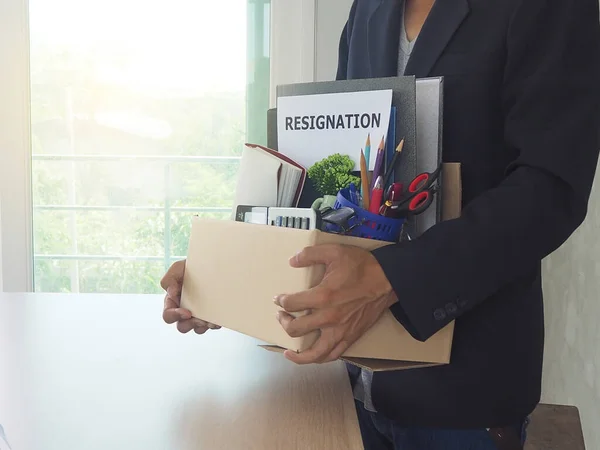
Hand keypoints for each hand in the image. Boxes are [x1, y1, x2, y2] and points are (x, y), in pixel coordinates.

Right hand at [160, 260, 219, 333]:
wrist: (212, 264)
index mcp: (173, 302)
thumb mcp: (178, 267)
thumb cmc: (192, 266)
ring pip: (197, 329)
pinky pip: (211, 326)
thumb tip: (171, 293)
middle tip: (200, 319)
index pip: (168, 315)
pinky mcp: (211, 314)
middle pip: (182, 327)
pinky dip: (214, 324)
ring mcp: (198, 314)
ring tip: (210, 321)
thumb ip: (169, 279)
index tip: (187, 312)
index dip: (175, 316)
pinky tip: (218, 319)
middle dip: (190, 325)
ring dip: (202, 326)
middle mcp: (184, 310)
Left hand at [274, 245, 396, 363]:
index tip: (279, 299)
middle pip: (296, 329)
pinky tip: (312, 356)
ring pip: (314, 354)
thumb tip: (292, 261)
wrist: (387, 280)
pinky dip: (319, 359)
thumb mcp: (334, 251)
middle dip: (284, 322)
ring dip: (298, 353)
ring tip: (289, 351)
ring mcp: (340, 331)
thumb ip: (310, 254)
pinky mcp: (351, 337)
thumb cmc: (361, 266)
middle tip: (282, 316)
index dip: (281, 301)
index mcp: (323, 296)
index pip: (291, 304)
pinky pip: (332, 355)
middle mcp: (329, 318)